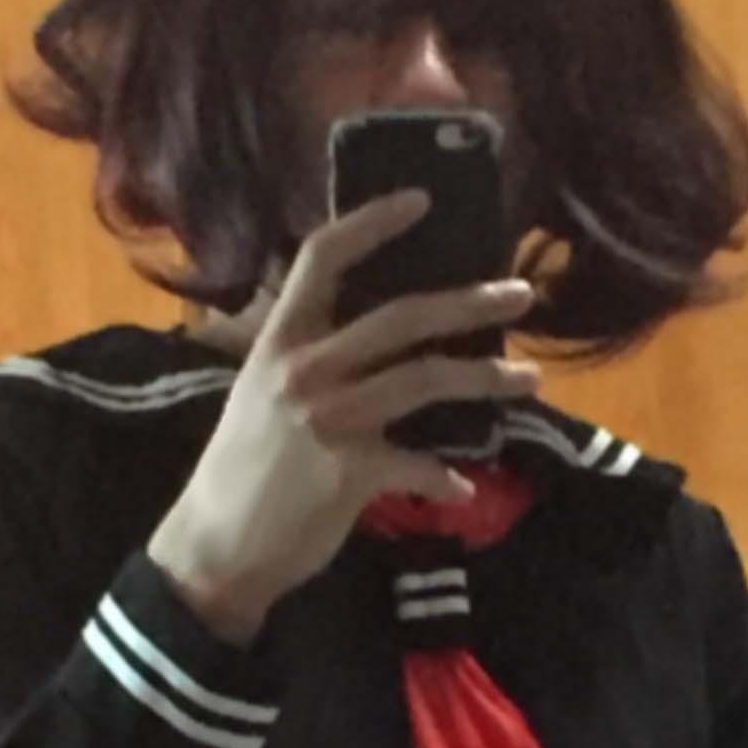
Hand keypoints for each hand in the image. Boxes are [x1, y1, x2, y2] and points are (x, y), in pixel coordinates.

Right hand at [147, 191, 539, 645]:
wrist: (218, 547)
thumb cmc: (242, 469)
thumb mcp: (260, 393)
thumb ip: (308, 357)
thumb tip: (367, 332)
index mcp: (280, 340)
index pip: (324, 258)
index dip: (372, 222)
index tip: (422, 201)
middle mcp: (305, 369)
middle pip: (401, 316)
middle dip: (468, 303)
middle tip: (522, 295)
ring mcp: (329, 420)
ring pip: (424, 380)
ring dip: (485, 378)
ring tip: (529, 379)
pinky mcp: (350, 472)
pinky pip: (418, 465)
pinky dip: (445, 477)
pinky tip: (463, 486)